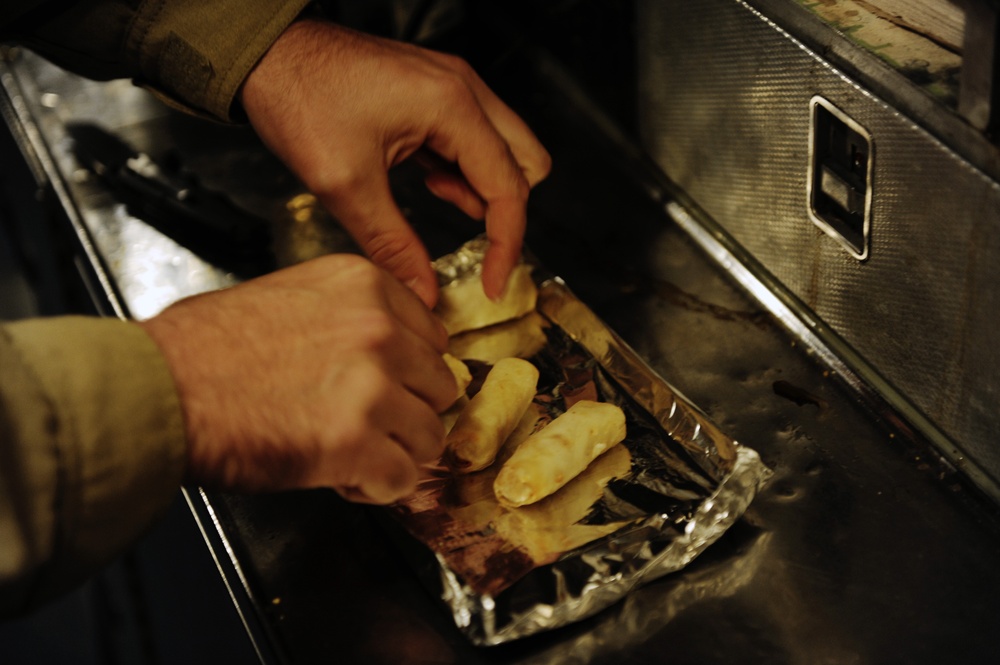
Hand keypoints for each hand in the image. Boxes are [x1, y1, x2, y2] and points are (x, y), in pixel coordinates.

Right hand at [138, 254, 455, 503]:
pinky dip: (377, 489)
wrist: (158, 390)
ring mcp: (372, 385)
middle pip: (441, 387)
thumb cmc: (205, 349)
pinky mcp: (355, 442)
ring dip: (397, 454)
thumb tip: (391, 348)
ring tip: (355, 455)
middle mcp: (378, 329)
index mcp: (364, 286)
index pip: (433, 337)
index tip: (389, 388)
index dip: (410, 372)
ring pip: (430, 436)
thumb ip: (350, 316)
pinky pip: (403, 479)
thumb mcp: (290, 296)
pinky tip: (344, 478)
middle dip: (408, 414)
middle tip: (369, 427)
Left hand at [239, 19, 550, 307]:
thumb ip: (392, 244)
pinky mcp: (436, 91)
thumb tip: (421, 292)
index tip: (492, 283)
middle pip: (526, 163)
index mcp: (452, 106)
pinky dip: (464, 169)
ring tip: (436, 199)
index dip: (506, 243)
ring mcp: (452, 86)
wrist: (266, 53)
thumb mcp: (345, 184)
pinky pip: (475, 137)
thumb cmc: (300, 96)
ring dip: (483, 188)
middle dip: (506, 210)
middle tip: (473, 244)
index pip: (509, 186)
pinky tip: (430, 180)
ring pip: (504, 150)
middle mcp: (463, 89)